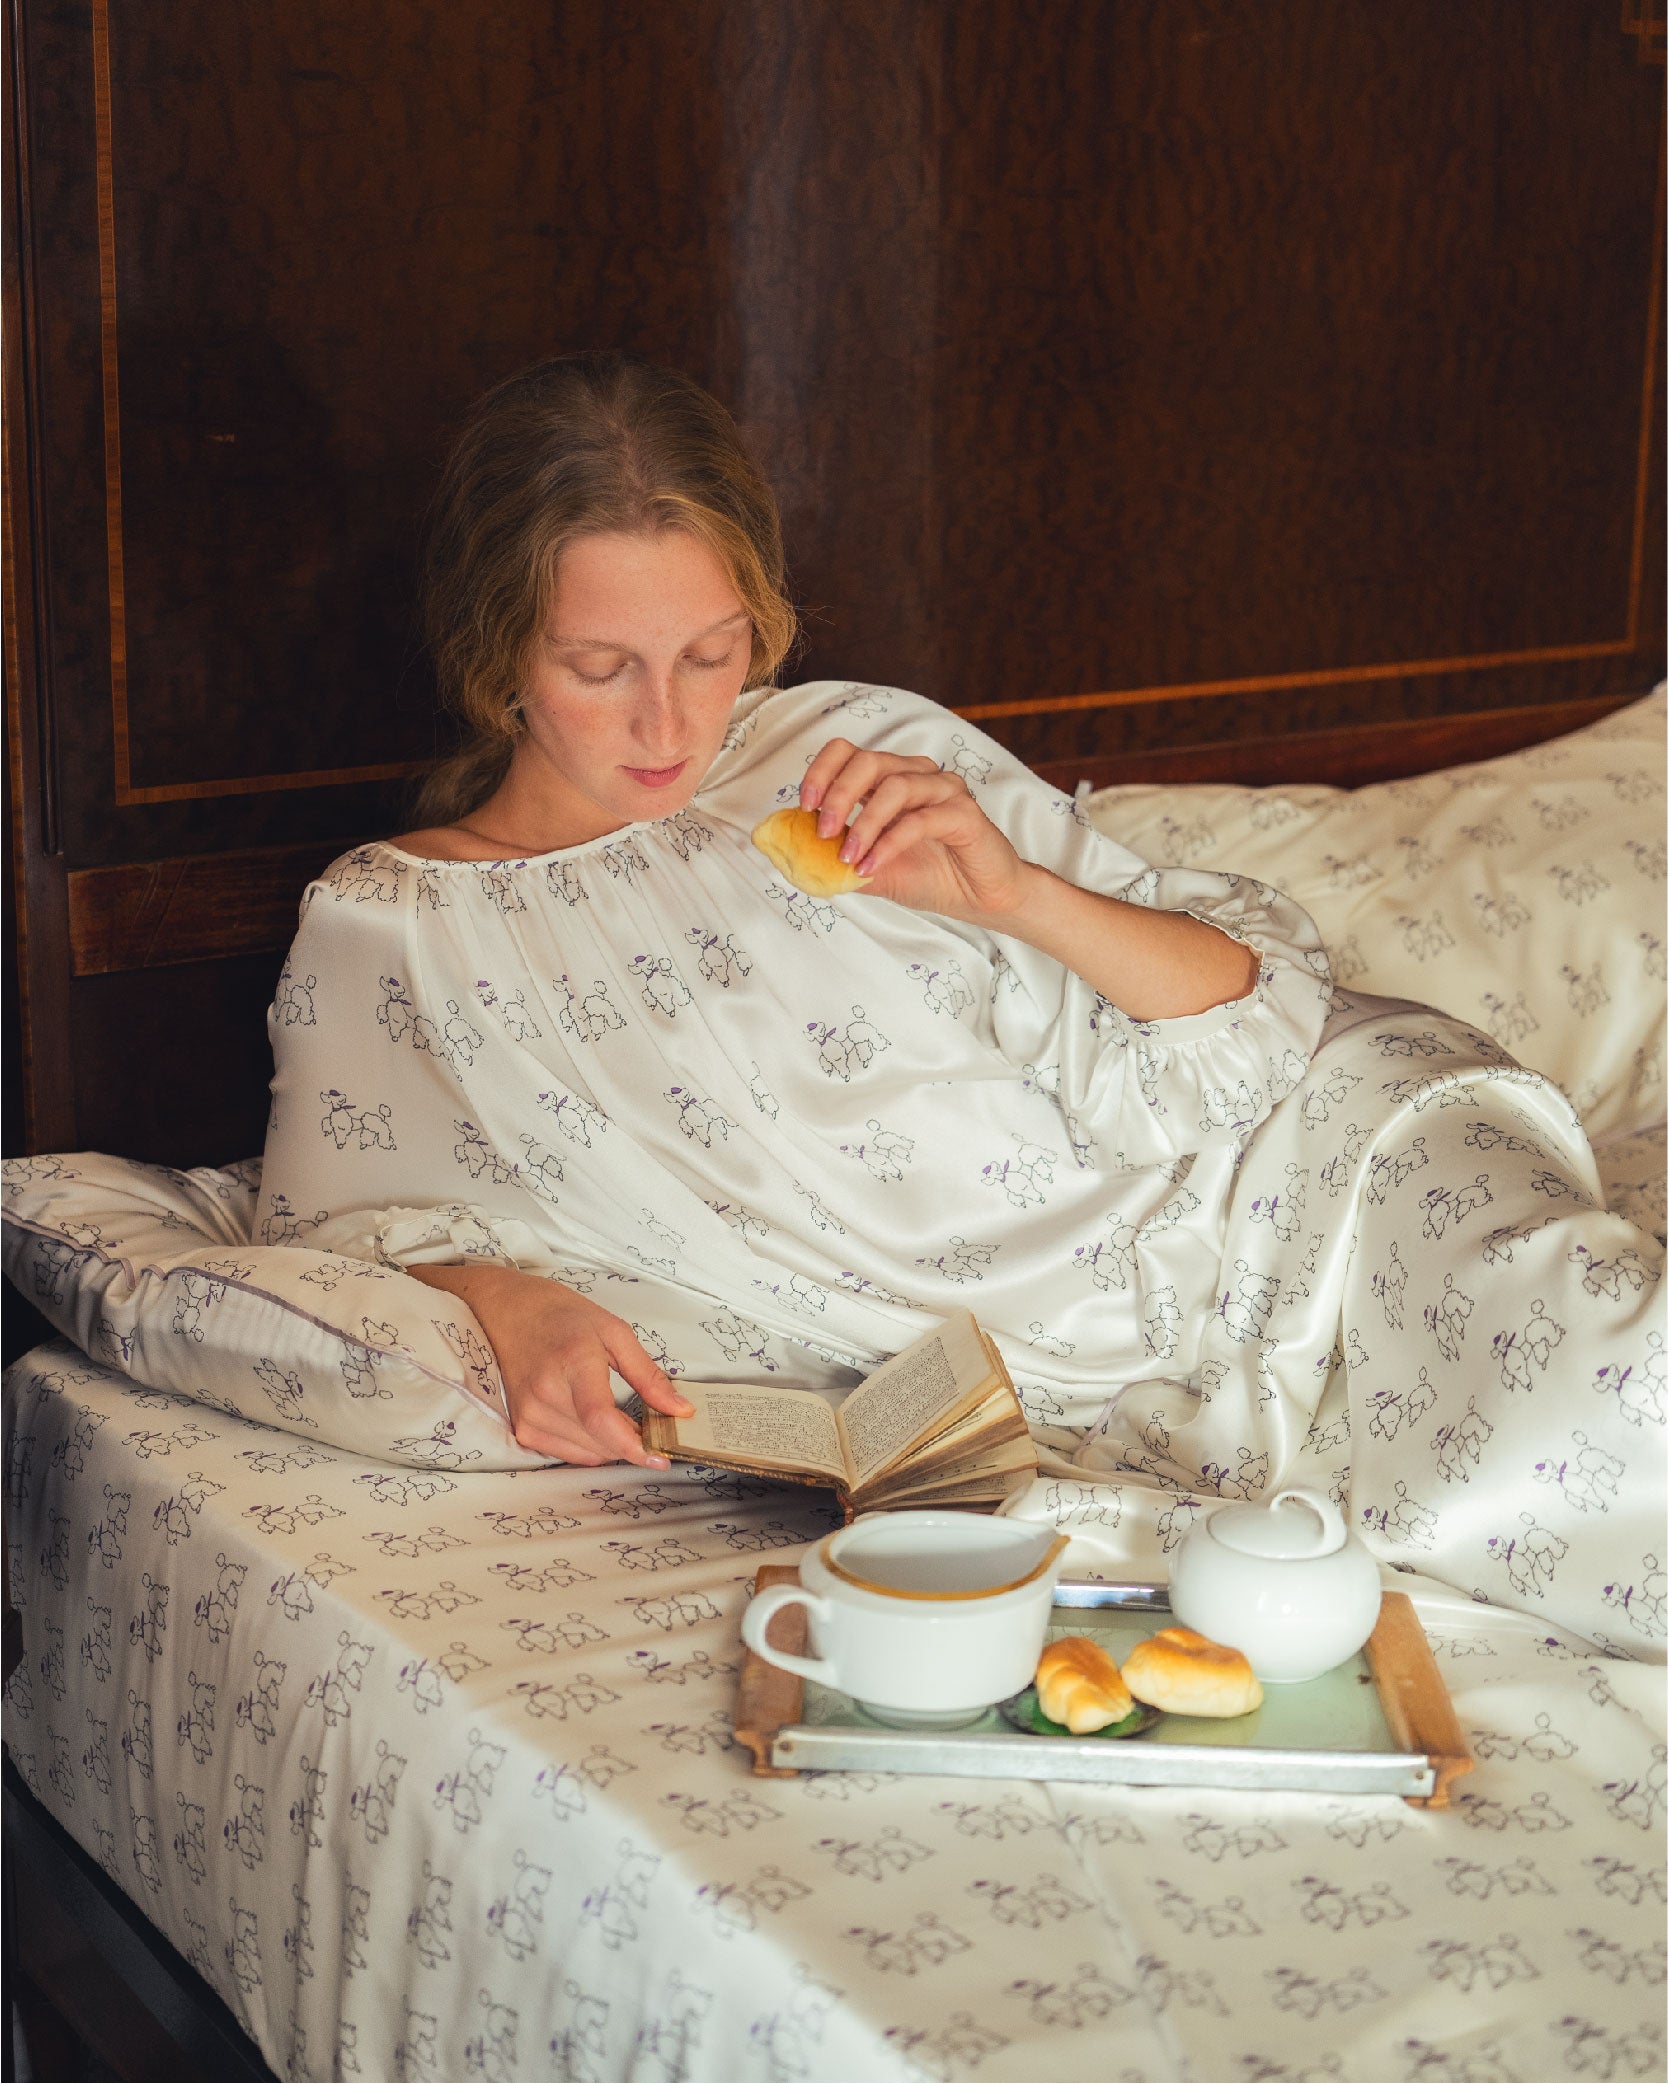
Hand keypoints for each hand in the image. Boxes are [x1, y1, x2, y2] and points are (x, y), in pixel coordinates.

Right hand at [409, 1263, 693, 1465]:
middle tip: (650, 1425)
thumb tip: (679, 1410)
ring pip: (586, 1453)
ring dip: (611, 1445)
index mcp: (574, 1364)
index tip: (661, 1455)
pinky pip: (566, 1453)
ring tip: (622, 1419)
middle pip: (600, 1442)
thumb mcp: (614, 1332)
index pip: (602, 1420)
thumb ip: (648, 1375)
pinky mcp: (521, 1427)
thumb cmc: (562, 1316)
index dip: (634, 1446)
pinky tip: (594, 1423)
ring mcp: (529, 1414)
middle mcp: (546, 1394)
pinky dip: (589, 1445)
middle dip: (632, 1442)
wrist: (506, 1311)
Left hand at [799, 739, 1028, 921]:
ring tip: (848, 858)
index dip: (822, 772)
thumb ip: (836, 860)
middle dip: (838, 796)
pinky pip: (920, 819)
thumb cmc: (931, 875)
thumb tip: (794, 857)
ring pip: (895, 787)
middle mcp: (917, 774)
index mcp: (891, 778)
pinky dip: (889, 844)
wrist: (980, 899)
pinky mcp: (963, 813)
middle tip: (824, 832)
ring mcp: (943, 790)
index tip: (806, 806)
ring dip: (864, 825)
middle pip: (868, 761)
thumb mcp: (871, 869)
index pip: (849, 752)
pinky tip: (872, 866)